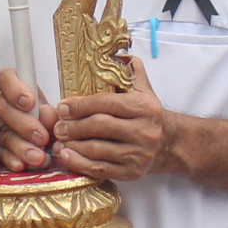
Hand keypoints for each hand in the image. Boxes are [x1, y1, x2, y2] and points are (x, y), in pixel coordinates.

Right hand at [0, 67, 60, 172]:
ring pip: (3, 133)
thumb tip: (46, 116)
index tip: (29, 102)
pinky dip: (11, 159)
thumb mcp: (51, 112)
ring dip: (21, 146)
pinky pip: (0, 153)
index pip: (5, 79)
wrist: (48, 140)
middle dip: (23, 124)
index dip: (15, 90)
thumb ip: (50, 113)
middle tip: (41, 137)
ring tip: (39, 157)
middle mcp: (0, 104)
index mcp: (14, 86)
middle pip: (1, 108)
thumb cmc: (48, 119)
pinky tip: (21, 165)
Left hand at [51, 57, 177, 182]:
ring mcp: (138, 154)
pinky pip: (100, 169)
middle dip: (73, 126)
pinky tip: (67, 156)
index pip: (106, 103)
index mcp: (145, 107)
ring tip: (59, 140)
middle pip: (99, 126)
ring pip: (98, 149)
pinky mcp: (132, 172)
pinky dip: (80, 163)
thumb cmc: (149, 115)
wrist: (170, 144)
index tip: (62, 106)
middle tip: (57, 126)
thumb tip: (116, 54)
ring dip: (73, 145)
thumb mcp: (144, 90)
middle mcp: (144, 131)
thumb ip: (130, 72)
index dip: (80, 105)